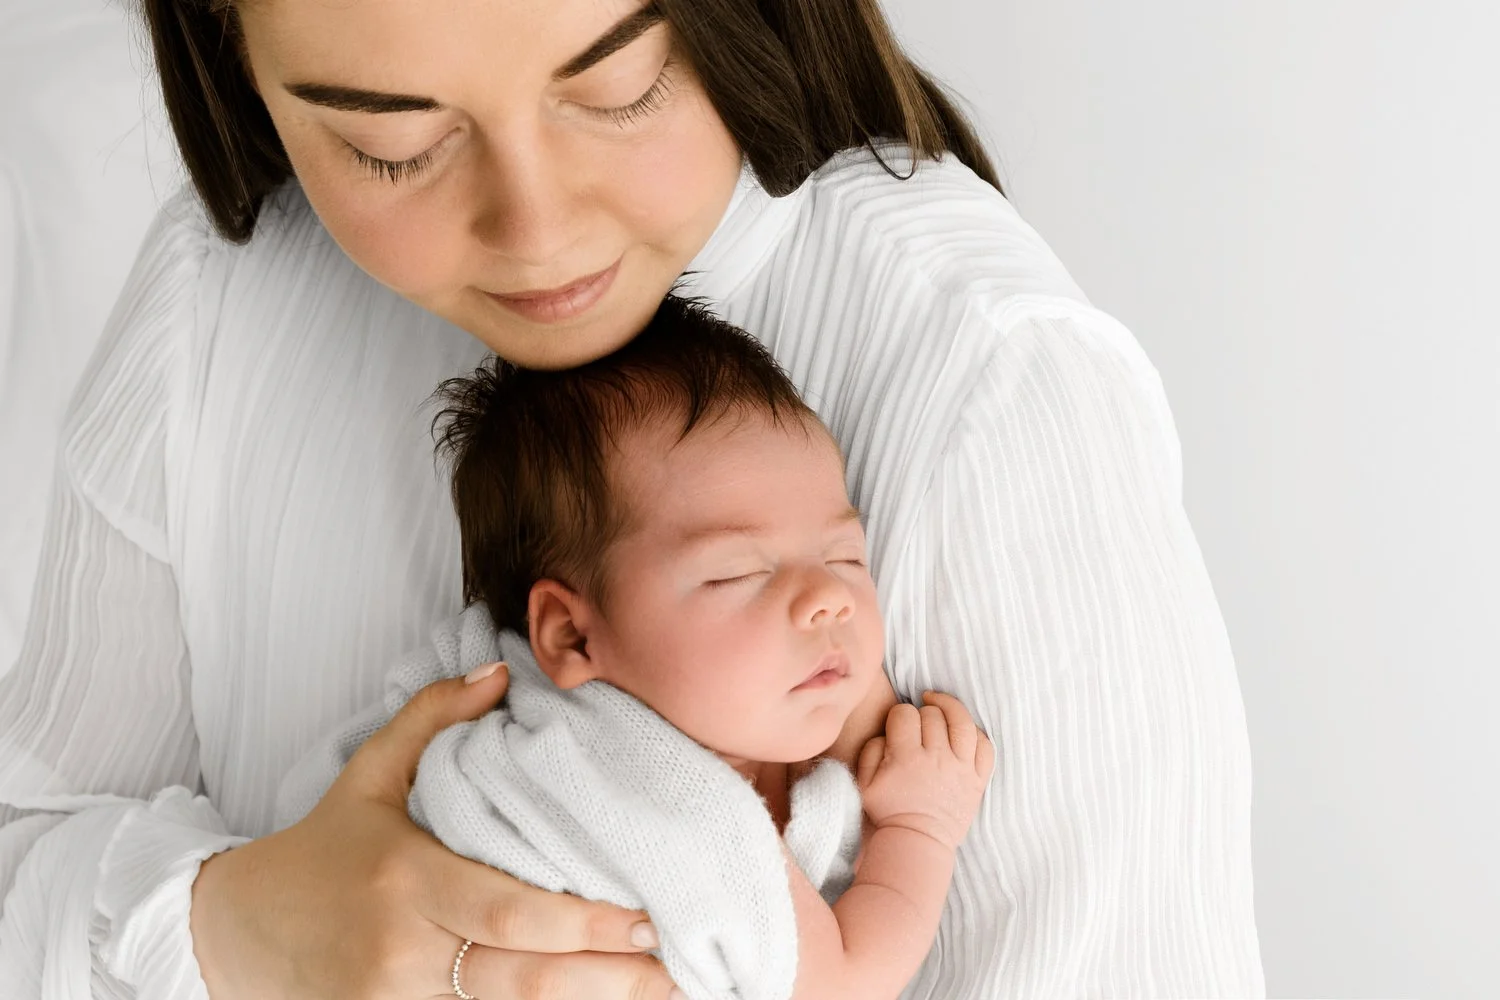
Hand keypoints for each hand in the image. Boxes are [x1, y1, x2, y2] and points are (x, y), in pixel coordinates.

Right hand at [189, 664, 679, 998]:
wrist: (228, 932)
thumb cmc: (318, 850)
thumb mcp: (366, 775)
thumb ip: (430, 717)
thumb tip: (499, 669)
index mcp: (405, 880)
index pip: (509, 911)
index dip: (583, 924)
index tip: (646, 919)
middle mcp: (401, 951)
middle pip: (521, 979)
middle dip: (607, 978)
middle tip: (676, 968)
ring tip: (658, 997)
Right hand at [854, 691, 994, 849]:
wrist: (917, 842)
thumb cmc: (889, 812)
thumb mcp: (864, 783)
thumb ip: (870, 751)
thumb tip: (887, 732)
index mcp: (906, 758)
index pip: (905, 714)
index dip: (899, 714)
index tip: (899, 725)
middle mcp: (936, 759)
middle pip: (933, 715)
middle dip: (922, 713)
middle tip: (918, 725)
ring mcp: (960, 769)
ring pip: (963, 722)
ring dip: (951, 708)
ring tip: (941, 706)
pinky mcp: (977, 780)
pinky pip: (986, 747)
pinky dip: (977, 734)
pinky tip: (964, 731)